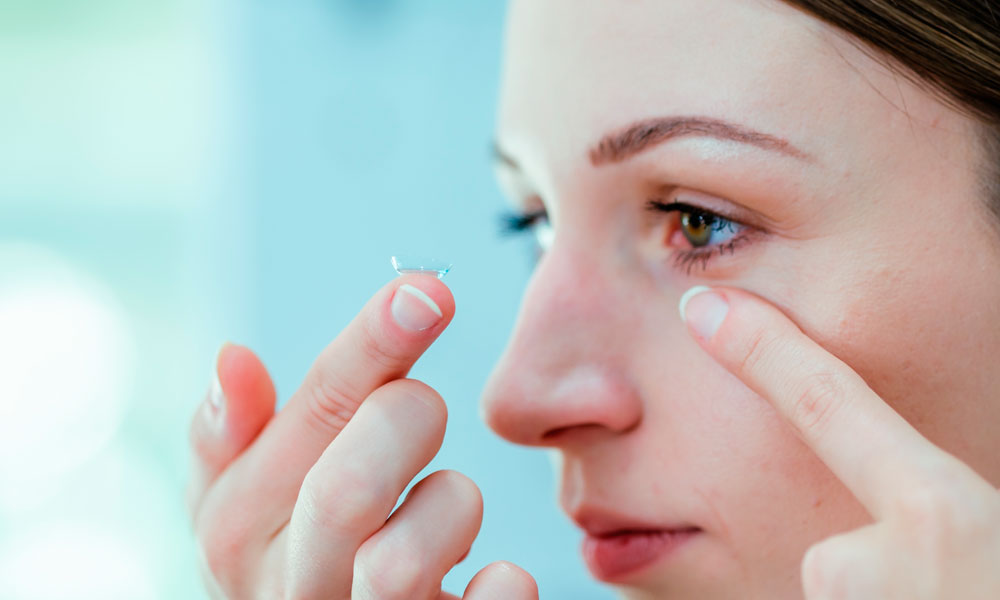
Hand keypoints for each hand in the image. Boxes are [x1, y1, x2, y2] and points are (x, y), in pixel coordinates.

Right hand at [186, 275, 537, 599]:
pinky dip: (505, 585)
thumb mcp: (245, 501)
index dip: (372, 345)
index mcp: (237, 531)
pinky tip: (496, 573)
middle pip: (343, 491)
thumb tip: (233, 356)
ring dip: (451, 506)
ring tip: (447, 504)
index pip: (307, 418)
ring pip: (402, 565)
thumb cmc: (298, 555)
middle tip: (422, 411)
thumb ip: (229, 435)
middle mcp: (289, 590)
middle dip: (406, 420)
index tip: (427, 292)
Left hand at [679, 286, 999, 598]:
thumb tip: (930, 474)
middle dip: (874, 567)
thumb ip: (961, 493)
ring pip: (840, 598)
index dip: (763, 350)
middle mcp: (869, 566)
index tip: (702, 308)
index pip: (830, 404)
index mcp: (944, 516)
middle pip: (836, 547)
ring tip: (942, 599)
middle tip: (948, 587)